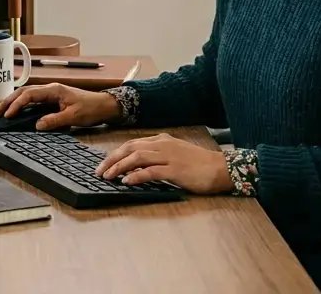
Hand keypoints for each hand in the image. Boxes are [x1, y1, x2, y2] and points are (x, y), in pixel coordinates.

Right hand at [0, 83, 121, 129]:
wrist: (104, 105)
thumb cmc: (91, 108)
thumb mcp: (73, 116)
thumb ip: (54, 120)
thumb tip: (37, 125)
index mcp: (54, 90)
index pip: (29, 94)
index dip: (16, 104)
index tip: (8, 115)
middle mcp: (50, 89)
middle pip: (24, 91)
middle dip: (9, 100)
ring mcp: (51, 93)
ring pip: (28, 94)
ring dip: (14, 101)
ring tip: (2, 111)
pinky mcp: (53, 99)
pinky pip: (34, 100)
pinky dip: (23, 104)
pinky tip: (18, 111)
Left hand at [94, 133, 232, 193]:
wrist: (221, 168)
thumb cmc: (199, 164)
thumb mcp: (175, 154)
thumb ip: (157, 157)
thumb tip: (136, 167)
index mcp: (162, 140)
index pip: (132, 143)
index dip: (115, 153)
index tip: (104, 163)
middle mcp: (163, 145)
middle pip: (130, 148)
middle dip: (111, 159)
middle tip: (99, 171)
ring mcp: (169, 156)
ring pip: (137, 157)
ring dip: (119, 167)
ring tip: (108, 176)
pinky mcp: (175, 170)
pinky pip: (151, 171)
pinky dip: (136, 176)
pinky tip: (126, 181)